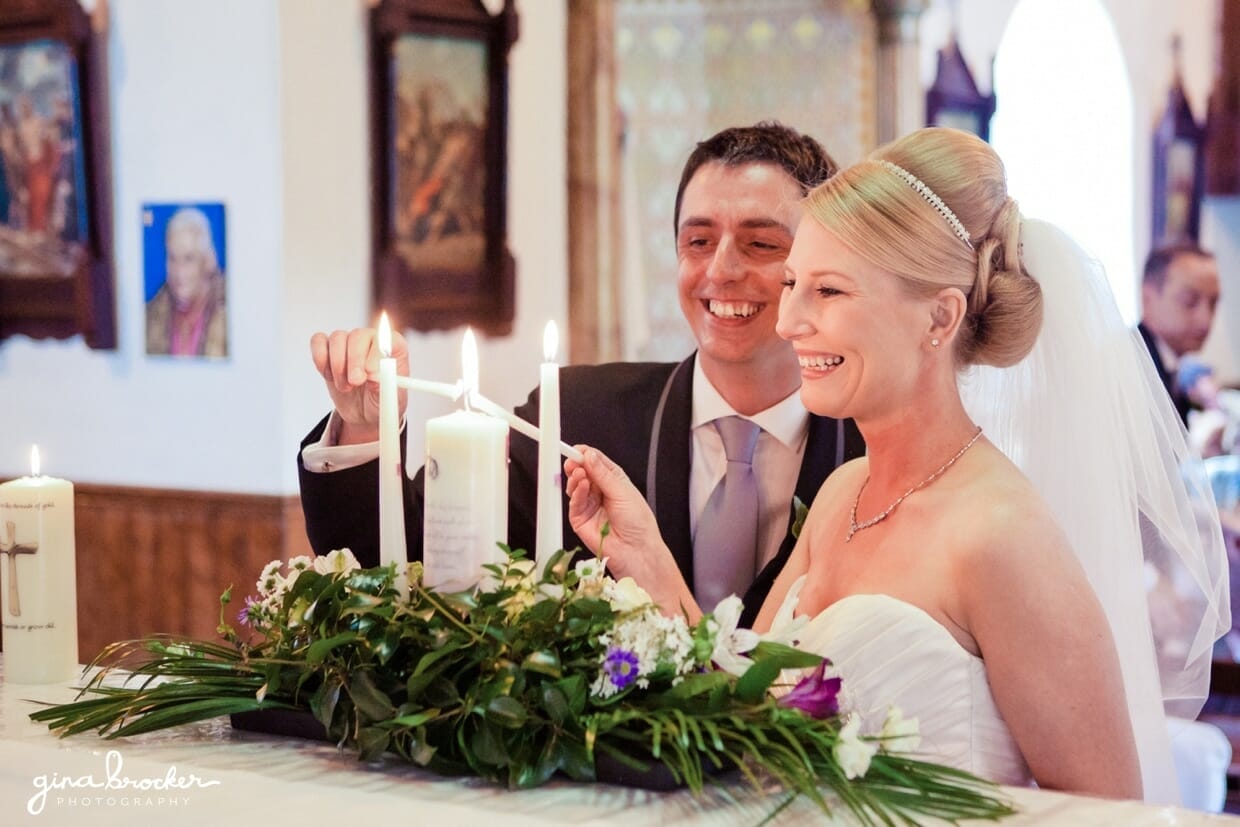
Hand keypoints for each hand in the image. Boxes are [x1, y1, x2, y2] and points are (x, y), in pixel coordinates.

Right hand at [309, 327, 408, 444]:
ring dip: (338, 365)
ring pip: (337, 338)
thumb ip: (384, 386)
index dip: (379, 352)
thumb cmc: (381, 401)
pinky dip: (320, 359)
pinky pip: (318, 341)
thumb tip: (373, 376)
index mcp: (394, 348)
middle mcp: (371, 340)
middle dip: (355, 361)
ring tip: (346, 387)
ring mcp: (349, 342)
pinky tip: (329, 376)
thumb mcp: (389, 400)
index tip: (372, 373)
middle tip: (356, 382)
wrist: (364, 412)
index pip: (388, 338)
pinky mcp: (329, 349)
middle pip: (359, 336)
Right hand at [565, 447, 693, 615]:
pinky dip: (576, 493)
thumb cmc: (638, 523)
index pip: (596, 463)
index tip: (578, 449)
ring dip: (576, 478)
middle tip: (573, 460)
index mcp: (614, 481)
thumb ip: (603, 474)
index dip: (586, 455)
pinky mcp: (580, 520)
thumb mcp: (622, 491)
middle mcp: (600, 492)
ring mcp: (589, 506)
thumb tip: (589, 456)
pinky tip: (581, 487)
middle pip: (583, 473)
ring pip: (575, 486)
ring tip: (580, 474)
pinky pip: (573, 503)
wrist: (636, 550)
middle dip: (577, 466)